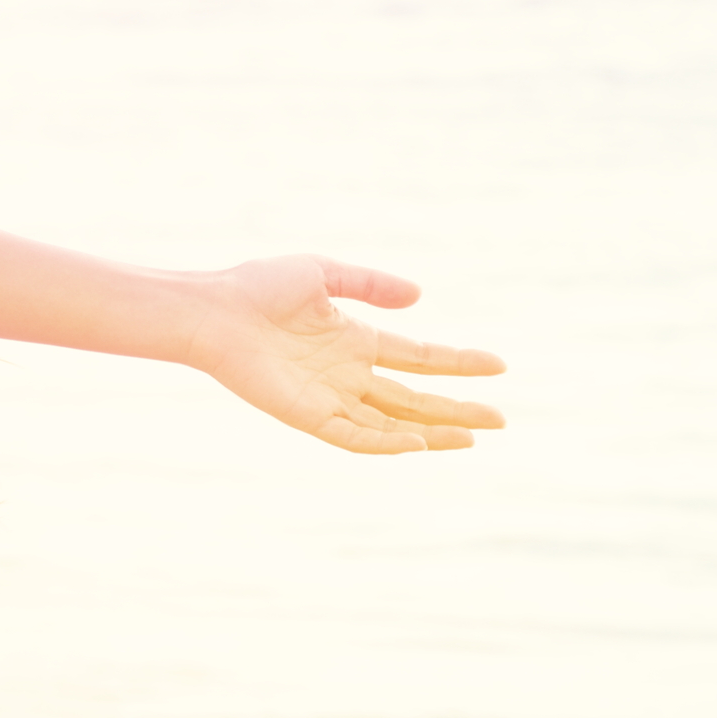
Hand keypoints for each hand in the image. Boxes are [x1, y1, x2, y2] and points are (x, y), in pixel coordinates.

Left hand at [182, 255, 505, 453]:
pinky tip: (418, 443)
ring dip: (434, 433)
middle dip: (458, 410)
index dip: (458, 362)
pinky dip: (386, 444)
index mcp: (355, 340)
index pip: (419, 358)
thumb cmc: (258, 286)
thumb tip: (419, 297)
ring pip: (394, 425)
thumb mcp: (322, 273)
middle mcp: (348, 373)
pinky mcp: (308, 415)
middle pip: (415, 398)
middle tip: (501, 419)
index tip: (498, 365)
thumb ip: (370, 284)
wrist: (214, 310)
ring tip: (474, 438)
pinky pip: (354, 438)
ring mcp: (330, 397)